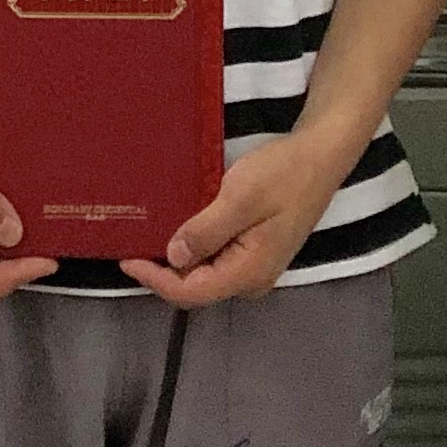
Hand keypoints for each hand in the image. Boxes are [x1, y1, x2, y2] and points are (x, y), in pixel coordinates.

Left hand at [121, 134, 349, 309]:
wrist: (321, 155)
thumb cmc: (283, 173)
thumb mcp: (240, 197)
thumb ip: (206, 231)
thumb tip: (173, 258)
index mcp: (248, 273)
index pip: (191, 292)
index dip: (155, 279)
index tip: (125, 258)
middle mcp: (252, 279)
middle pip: (197, 287)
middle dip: (163, 272)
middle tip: (132, 244)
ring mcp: (256, 266)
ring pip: (206, 274)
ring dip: (178, 259)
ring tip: (148, 235)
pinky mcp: (256, 250)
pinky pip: (217, 259)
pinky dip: (195, 248)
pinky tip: (180, 227)